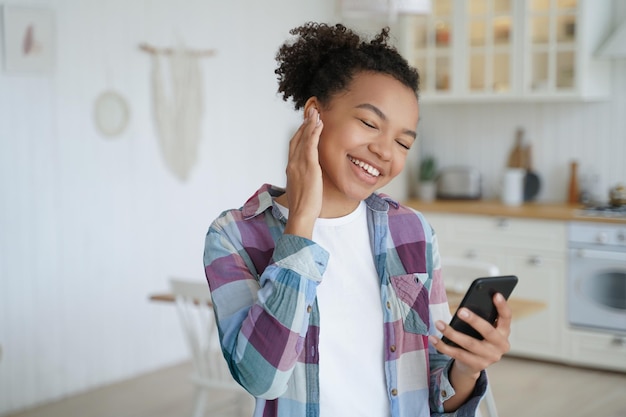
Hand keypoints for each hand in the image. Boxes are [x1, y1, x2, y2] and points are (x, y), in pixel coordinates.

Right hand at [282, 107, 323, 238]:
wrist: (301, 214)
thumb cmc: (303, 206)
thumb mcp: (301, 188)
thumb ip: (303, 178)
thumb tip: (309, 175)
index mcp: (291, 168)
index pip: (294, 146)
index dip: (300, 133)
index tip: (306, 123)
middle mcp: (293, 164)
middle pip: (297, 138)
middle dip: (304, 124)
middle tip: (311, 112)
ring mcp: (299, 164)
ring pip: (304, 139)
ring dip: (310, 124)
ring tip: (316, 113)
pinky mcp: (309, 167)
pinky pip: (311, 145)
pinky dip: (314, 133)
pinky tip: (318, 124)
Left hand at [431, 293, 511, 374]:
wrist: (473, 364)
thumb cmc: (478, 338)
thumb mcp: (483, 329)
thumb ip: (481, 318)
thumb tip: (465, 308)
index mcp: (504, 332)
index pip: (506, 317)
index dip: (502, 306)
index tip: (496, 294)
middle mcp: (501, 346)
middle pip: (488, 331)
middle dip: (474, 320)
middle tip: (460, 310)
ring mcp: (490, 357)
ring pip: (469, 343)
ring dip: (452, 333)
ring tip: (439, 323)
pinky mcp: (477, 365)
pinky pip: (457, 354)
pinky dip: (443, 346)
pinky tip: (433, 338)